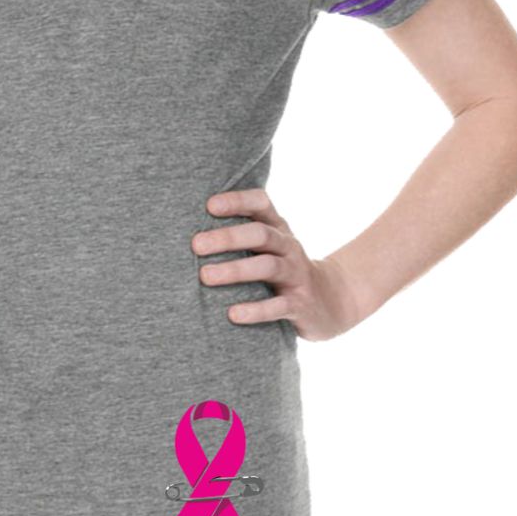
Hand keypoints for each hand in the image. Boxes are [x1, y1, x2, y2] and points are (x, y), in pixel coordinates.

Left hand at [192, 188, 362, 341]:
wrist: (331, 301)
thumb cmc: (283, 269)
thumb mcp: (269, 246)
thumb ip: (240, 234)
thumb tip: (185, 229)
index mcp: (277, 228)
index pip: (260, 203)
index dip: (237, 201)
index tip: (209, 205)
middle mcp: (288, 246)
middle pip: (260, 234)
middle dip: (227, 237)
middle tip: (196, 245)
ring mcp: (296, 274)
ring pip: (267, 266)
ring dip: (235, 270)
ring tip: (204, 276)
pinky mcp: (300, 304)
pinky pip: (278, 306)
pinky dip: (255, 310)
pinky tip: (232, 314)